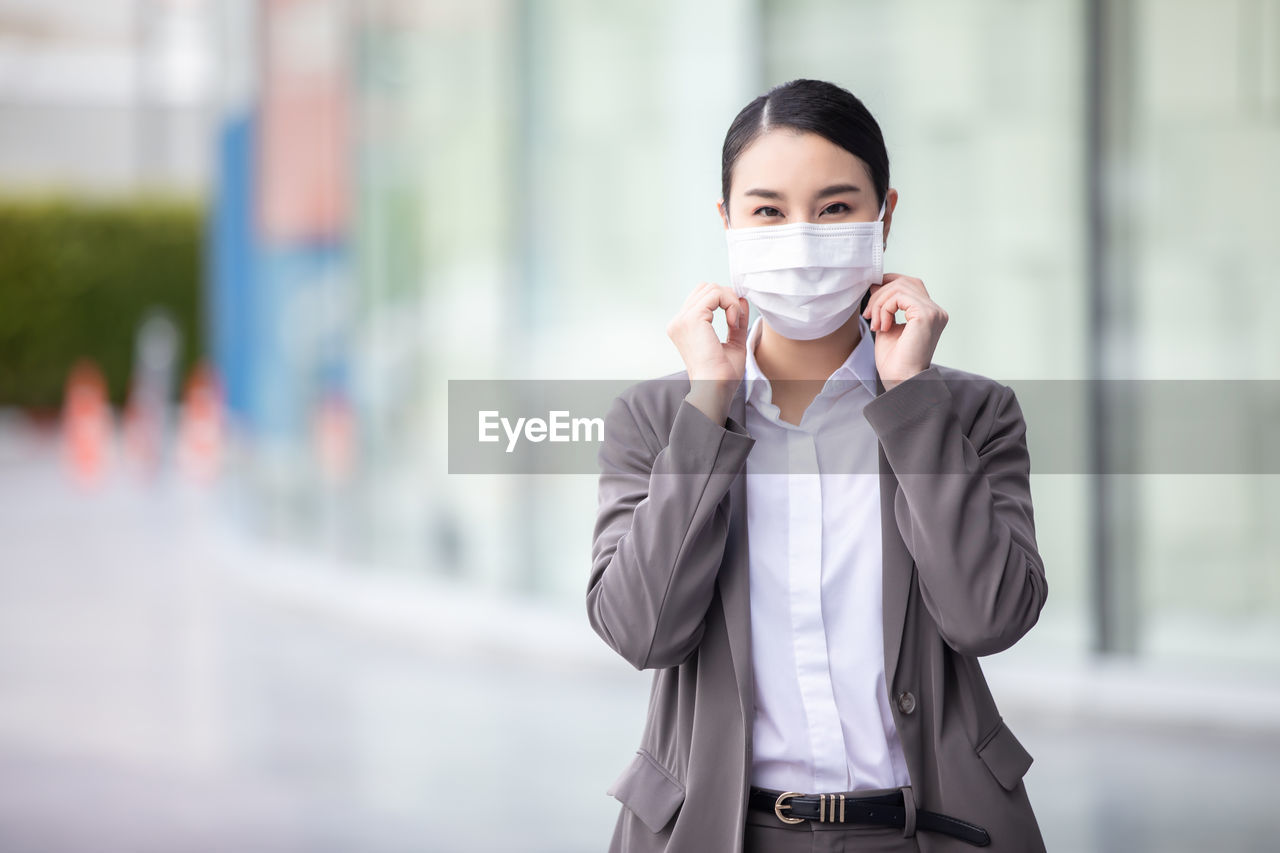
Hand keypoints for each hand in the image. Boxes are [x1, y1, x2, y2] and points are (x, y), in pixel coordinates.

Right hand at [667, 282, 748, 422]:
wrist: (715, 388)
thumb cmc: (722, 375)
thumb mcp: (733, 343)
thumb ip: (736, 321)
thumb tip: (741, 300)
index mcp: (683, 327)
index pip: (702, 297)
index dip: (724, 302)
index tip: (735, 322)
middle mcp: (678, 322)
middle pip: (706, 288)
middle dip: (727, 298)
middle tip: (736, 320)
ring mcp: (682, 319)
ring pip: (711, 288)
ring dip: (730, 301)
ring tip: (734, 323)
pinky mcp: (692, 319)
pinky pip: (716, 294)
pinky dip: (730, 304)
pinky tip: (733, 322)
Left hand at [863, 273, 947, 389]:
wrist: (900, 380)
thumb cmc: (894, 361)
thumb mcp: (887, 326)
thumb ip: (885, 306)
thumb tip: (876, 285)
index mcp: (929, 313)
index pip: (910, 284)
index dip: (888, 283)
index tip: (871, 297)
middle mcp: (935, 311)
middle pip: (904, 282)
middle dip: (880, 294)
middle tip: (868, 315)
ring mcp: (933, 312)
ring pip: (900, 287)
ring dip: (880, 303)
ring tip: (876, 324)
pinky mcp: (926, 315)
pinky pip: (899, 296)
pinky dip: (885, 308)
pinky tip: (883, 326)